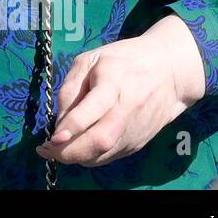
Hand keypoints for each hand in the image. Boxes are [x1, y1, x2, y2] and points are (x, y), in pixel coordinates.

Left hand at [36, 13, 206, 166]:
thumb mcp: (90, 59)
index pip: (91, 110)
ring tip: (55, 151)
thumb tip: (59, 121)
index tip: (52, 137)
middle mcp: (127, 111)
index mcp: (113, 83)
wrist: (170, 72)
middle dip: (69, 152)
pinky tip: (77, 148)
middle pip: (99, 140)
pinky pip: (109, 156)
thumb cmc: (125, 60)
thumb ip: (71, 88)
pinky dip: (90, 156)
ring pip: (103, 154)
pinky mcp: (138, 142)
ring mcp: (135, 130)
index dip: (71, 128)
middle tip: (46, 150)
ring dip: (76, 158)